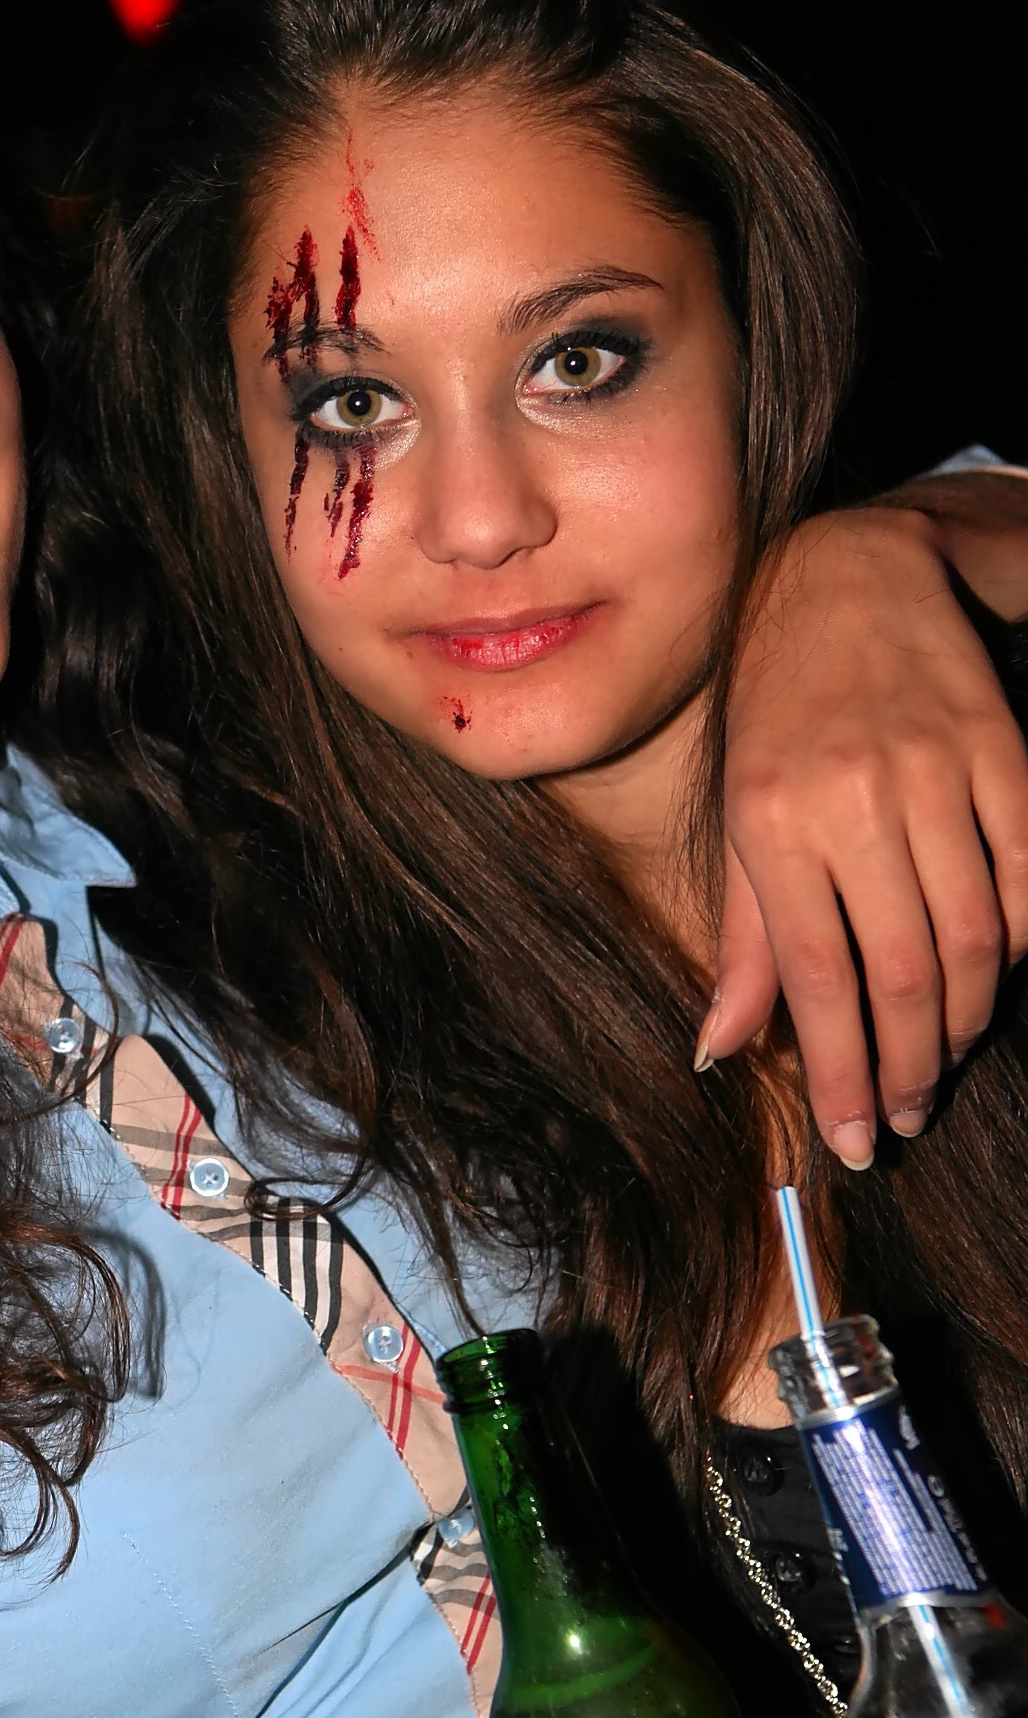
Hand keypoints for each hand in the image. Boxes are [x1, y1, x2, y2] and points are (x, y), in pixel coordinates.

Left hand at [708, 501, 1027, 1165]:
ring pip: (974, 938)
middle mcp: (855, 799)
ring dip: (960, 1022)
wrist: (849, 576)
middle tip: (900, 1120)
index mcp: (773, 821)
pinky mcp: (1003, 753)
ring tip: (936, 1062)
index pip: (816, 977)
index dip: (839, 1072)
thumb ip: (740, 936)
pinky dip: (1017, 944)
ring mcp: (937, 774)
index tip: (851, 1140)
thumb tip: (719, 1050)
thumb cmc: (773, 707)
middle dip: (905, 1068)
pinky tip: (990, 979)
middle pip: (903, 973)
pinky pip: (1026, 878)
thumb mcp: (734, 816)